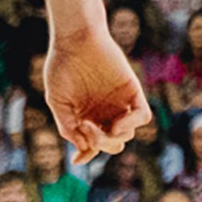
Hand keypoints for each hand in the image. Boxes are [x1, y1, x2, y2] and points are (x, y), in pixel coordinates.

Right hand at [44, 25, 150, 164]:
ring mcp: (120, 103)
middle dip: (100, 146)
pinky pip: (143, 116)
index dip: (87, 155)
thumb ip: (67, 126)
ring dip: (113, 139)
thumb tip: (82, 148)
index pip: (94, 144)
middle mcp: (106, 112)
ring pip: (127, 134)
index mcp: (87, 116)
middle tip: (86, 130)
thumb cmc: (62, 68)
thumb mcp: (58, 101)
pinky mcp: (133, 92)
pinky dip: (132, 125)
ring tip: (96, 127)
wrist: (76, 41)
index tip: (76, 161)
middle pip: (113, 143)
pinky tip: (117, 124)